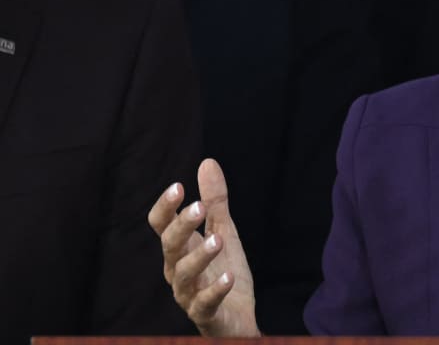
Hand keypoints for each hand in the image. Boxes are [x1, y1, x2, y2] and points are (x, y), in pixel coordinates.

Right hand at [148, 158, 260, 336]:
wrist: (237, 317)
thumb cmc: (222, 271)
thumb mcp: (223, 230)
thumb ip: (215, 201)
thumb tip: (207, 162)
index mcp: (179, 248)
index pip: (161, 225)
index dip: (166, 207)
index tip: (179, 186)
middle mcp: (177, 269)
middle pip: (170, 245)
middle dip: (182, 226)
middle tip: (199, 206)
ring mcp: (189, 293)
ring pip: (184, 273)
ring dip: (200, 255)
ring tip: (218, 240)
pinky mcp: (205, 313)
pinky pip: (204, 302)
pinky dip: (215, 289)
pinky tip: (228, 277)